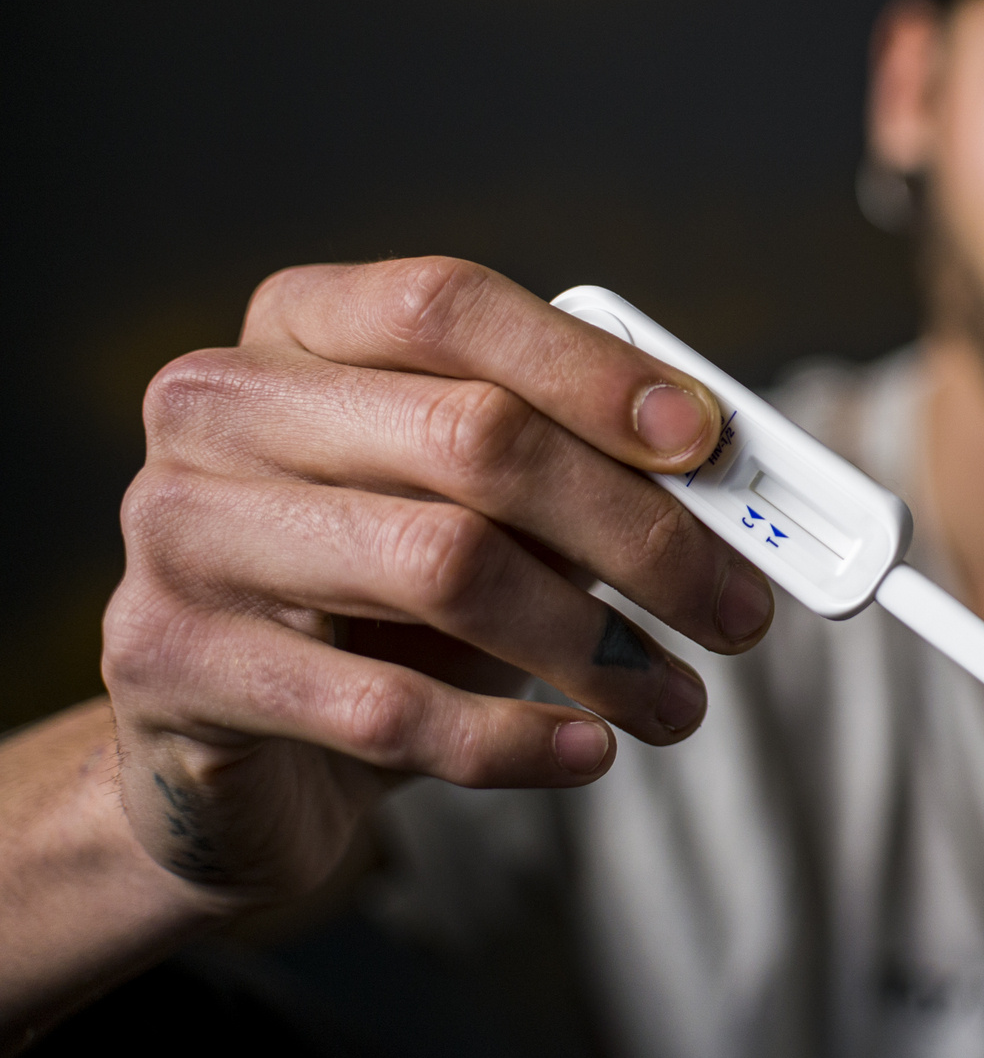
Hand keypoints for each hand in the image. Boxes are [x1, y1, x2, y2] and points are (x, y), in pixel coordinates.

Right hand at [102, 257, 775, 907]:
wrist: (226, 749)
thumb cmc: (379, 597)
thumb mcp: (473, 508)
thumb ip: (571, 469)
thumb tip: (715, 480)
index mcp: (298, 328)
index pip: (450, 306)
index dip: (590, 369)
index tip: (705, 441)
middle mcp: (221, 408)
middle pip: (473, 434)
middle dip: (636, 529)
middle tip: (738, 608)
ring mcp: (181, 533)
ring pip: (442, 565)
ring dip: (595, 645)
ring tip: (678, 700)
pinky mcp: (170, 666)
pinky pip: (385, 709)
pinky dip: (513, 738)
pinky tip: (586, 752)